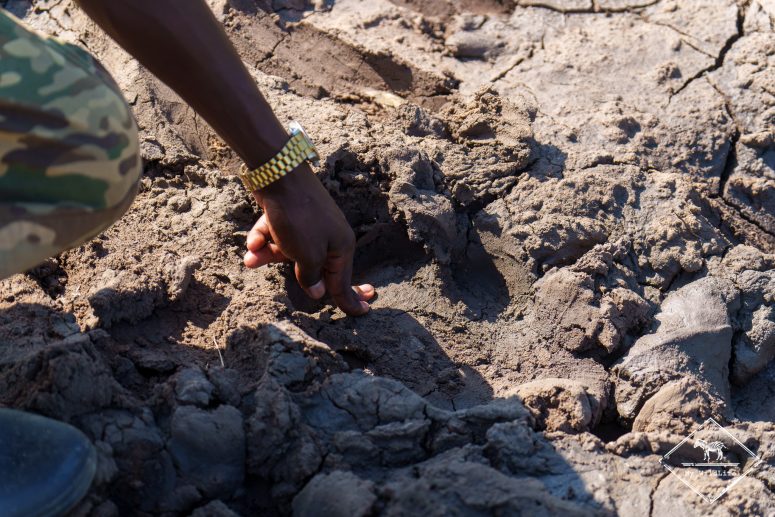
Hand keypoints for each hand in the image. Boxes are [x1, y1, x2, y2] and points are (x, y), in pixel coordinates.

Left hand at [243, 163, 374, 314]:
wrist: (280, 174)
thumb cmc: (298, 218)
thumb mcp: (306, 255)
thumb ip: (312, 277)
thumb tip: (317, 293)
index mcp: (340, 248)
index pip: (344, 283)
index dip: (351, 300)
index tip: (363, 313)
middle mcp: (329, 238)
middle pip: (313, 267)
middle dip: (292, 274)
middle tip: (300, 286)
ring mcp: (310, 227)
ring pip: (289, 252)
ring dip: (268, 256)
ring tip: (250, 259)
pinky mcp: (292, 217)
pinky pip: (279, 237)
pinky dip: (264, 239)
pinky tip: (252, 241)